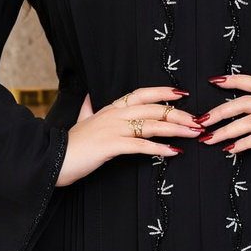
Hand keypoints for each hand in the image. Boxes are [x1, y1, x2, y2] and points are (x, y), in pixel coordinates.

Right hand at [55, 86, 201, 185]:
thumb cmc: (70, 145)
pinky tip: (173, 152)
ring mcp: (113, 129)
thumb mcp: (80, 122)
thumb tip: (87, 97)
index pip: (142, 93)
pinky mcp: (111, 146)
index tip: (182, 93)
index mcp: (110, 108)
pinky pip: (141, 145)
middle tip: (197, 121)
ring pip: (151, 125)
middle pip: (153, 109)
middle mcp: (114, 114)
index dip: (163, 91)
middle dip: (178, 114)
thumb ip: (87, 109)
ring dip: (176, 129)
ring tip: (193, 134)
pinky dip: (159, 148)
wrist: (52, 159)